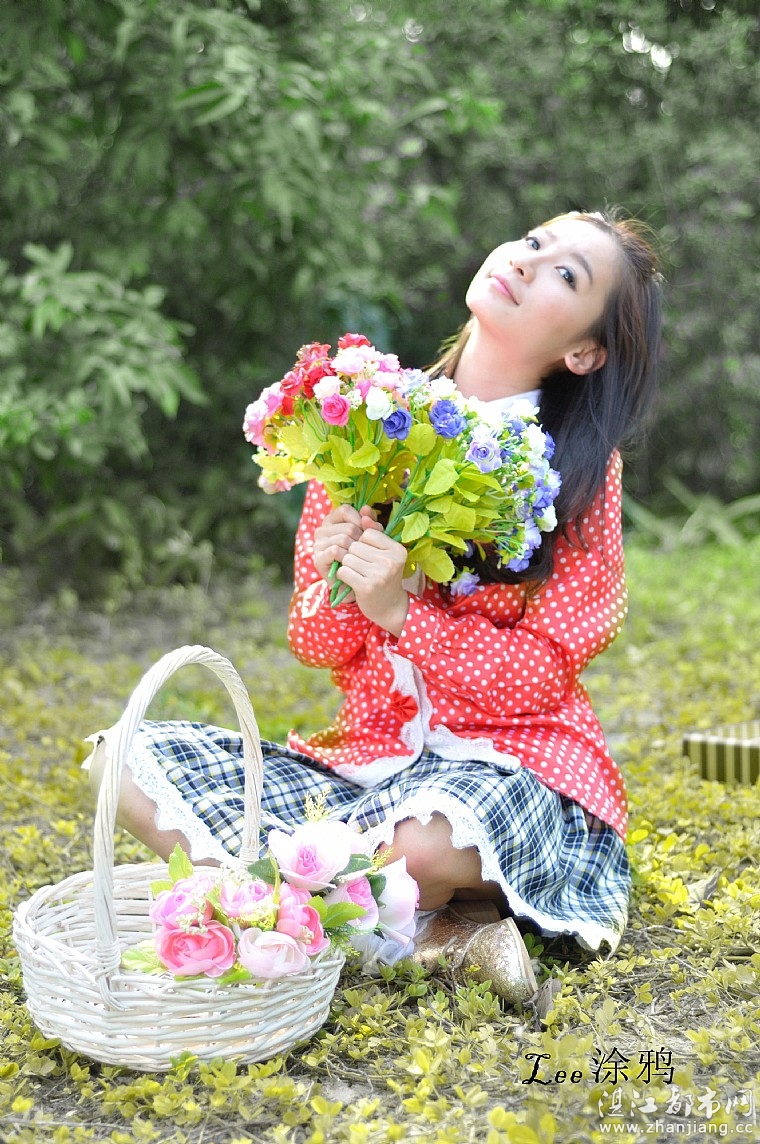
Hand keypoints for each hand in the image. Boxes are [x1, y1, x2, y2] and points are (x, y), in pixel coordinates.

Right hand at [312, 503, 366, 584]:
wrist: (357, 585)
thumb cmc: (363, 558)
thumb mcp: (370, 537)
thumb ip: (370, 523)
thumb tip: (366, 509)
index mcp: (332, 520)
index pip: (345, 510)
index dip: (360, 519)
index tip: (368, 533)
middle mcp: (322, 530)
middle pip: (347, 526)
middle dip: (361, 538)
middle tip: (367, 551)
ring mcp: (318, 545)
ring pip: (342, 538)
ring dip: (356, 550)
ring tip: (361, 558)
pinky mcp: (318, 559)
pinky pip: (335, 551)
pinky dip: (347, 557)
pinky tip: (353, 564)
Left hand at [336, 512, 408, 635]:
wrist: (389, 606)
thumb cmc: (384, 575)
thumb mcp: (384, 552)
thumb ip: (374, 531)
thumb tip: (364, 509)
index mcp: (397, 549)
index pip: (367, 534)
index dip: (362, 543)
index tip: (367, 555)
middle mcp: (391, 561)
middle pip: (355, 545)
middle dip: (352, 555)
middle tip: (360, 567)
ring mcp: (379, 575)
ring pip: (347, 558)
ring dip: (346, 565)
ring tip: (356, 573)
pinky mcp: (367, 587)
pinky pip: (343, 571)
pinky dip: (342, 575)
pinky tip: (350, 580)